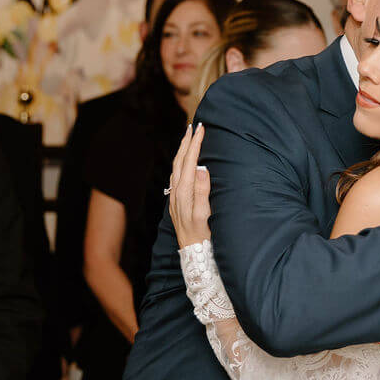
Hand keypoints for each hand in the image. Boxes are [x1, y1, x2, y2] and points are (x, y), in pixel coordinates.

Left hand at [168, 124, 211, 246]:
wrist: (193, 253)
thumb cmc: (203, 235)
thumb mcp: (204, 214)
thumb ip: (202, 191)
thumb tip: (201, 168)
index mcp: (184, 192)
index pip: (189, 161)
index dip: (195, 144)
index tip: (200, 128)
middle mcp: (177, 192)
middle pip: (180, 161)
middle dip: (186, 142)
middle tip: (193, 126)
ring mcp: (175, 197)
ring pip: (176, 167)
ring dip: (182, 151)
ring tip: (188, 138)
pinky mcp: (176, 202)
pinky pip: (176, 176)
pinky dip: (180, 163)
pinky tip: (184, 163)